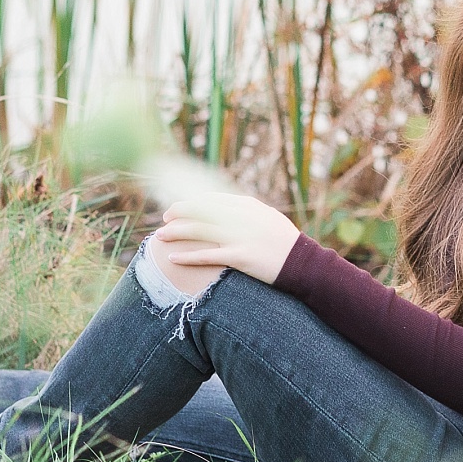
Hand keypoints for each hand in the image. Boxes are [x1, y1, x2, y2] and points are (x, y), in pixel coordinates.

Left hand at [154, 193, 301, 285]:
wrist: (302, 262)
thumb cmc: (284, 242)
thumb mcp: (267, 218)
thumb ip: (247, 211)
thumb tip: (228, 208)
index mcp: (246, 206)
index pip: (211, 199)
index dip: (191, 202)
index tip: (178, 207)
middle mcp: (240, 218)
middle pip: (200, 211)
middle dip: (178, 213)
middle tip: (165, 218)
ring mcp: (239, 237)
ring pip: (199, 231)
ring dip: (176, 232)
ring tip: (160, 236)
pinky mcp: (240, 256)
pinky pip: (207, 256)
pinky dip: (187, 256)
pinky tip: (173, 257)